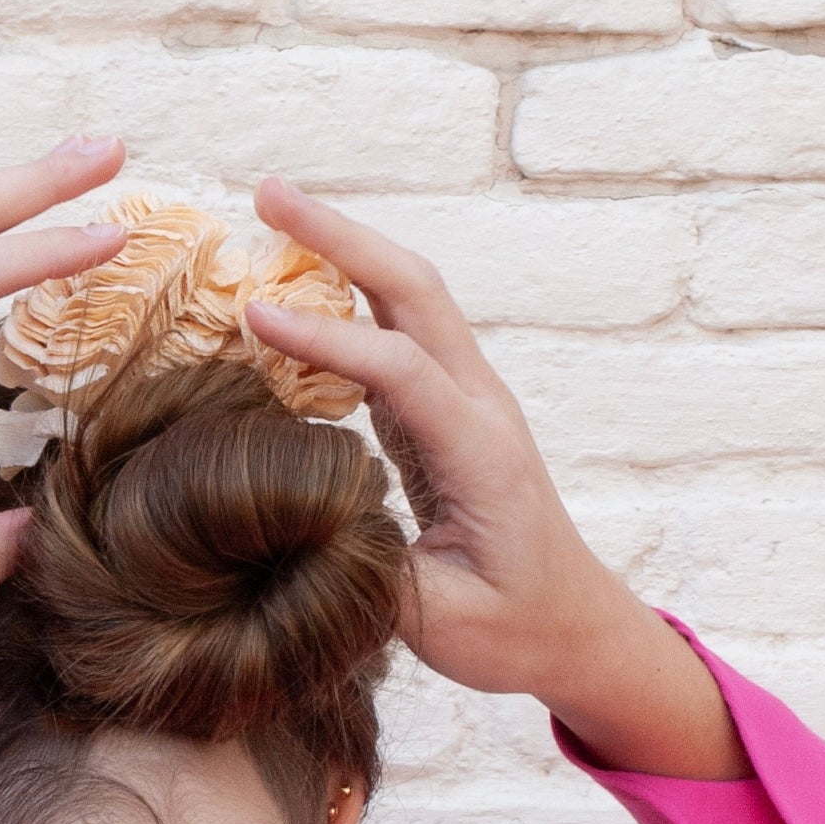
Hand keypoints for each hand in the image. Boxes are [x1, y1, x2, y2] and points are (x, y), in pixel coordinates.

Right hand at [243, 180, 650, 700]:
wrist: (573, 627)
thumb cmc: (515, 631)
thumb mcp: (442, 625)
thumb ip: (374, 574)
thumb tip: (302, 529)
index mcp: (481, 452)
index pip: (398, 369)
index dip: (325, 339)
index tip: (251, 317)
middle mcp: (479, 406)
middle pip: (413, 290)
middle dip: (341, 236)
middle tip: (265, 192)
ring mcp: (464, 402)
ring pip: (407, 299)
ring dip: (343, 251)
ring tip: (271, 216)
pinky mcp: (443, 413)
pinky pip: (394, 336)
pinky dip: (345, 300)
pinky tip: (293, 292)